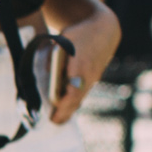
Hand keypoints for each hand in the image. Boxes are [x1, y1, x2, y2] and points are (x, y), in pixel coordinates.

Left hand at [47, 7, 121, 124]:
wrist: (104, 29)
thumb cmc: (80, 33)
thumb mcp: (63, 41)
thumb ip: (55, 58)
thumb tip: (47, 72)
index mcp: (81, 67)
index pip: (71, 94)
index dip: (62, 107)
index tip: (54, 117)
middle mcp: (89, 75)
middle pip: (76, 99)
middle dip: (65, 112)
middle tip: (55, 123)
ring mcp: (93, 76)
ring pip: (81, 96)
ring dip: (70, 107)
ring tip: (59, 118)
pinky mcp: (94, 76)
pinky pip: (84, 91)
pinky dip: (75, 99)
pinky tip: (68, 105)